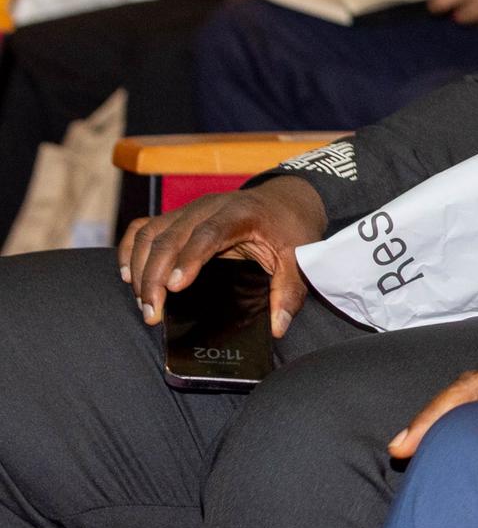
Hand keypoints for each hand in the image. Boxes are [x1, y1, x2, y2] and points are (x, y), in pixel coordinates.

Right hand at [118, 177, 326, 336]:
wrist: (284, 199)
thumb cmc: (290, 228)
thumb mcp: (299, 256)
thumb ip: (289, 291)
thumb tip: (277, 327)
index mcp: (240, 213)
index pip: (208, 234)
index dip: (187, 259)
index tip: (174, 287)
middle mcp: (209, 207)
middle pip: (170, 237)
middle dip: (154, 276)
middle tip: (152, 312)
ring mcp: (189, 210)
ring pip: (150, 233)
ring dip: (140, 268)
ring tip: (144, 303)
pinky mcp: (178, 217)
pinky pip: (144, 228)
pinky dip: (131, 250)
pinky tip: (128, 275)